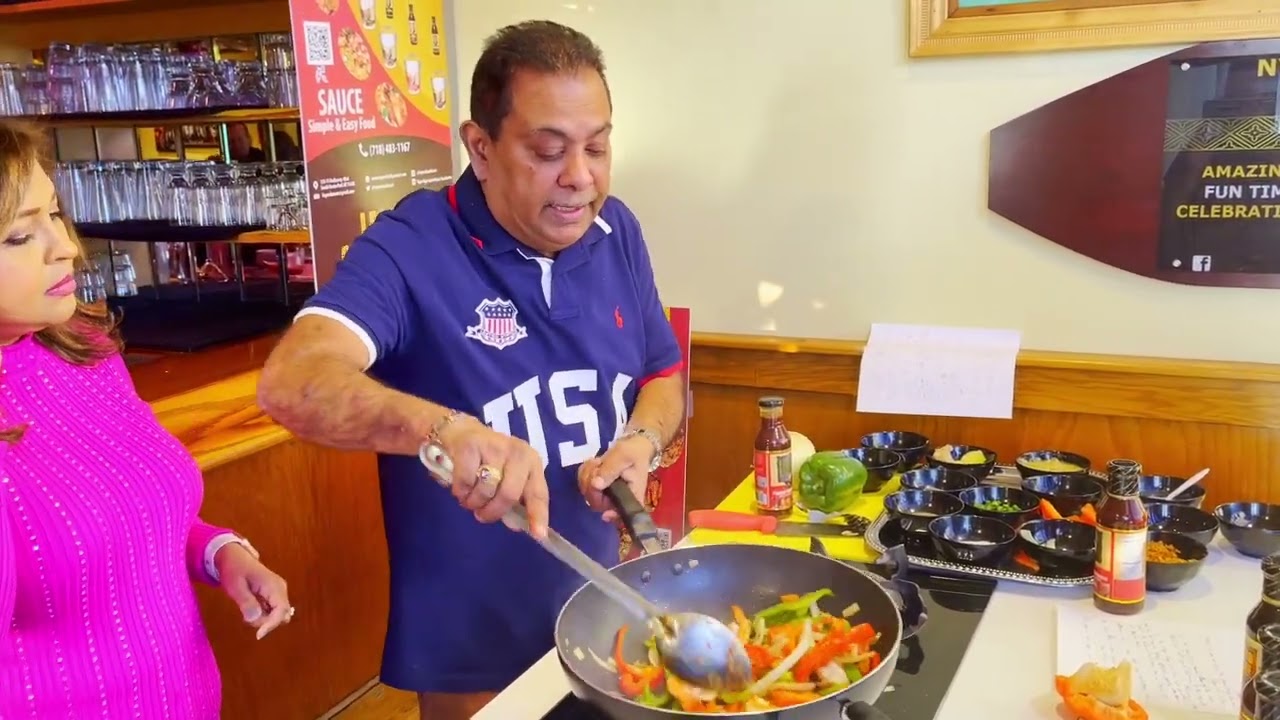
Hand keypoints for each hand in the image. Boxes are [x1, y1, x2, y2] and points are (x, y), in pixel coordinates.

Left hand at [215, 544, 291, 639]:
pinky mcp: (273, 595)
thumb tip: (255, 618)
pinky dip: (262, 614)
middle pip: (282, 615)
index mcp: (273, 585)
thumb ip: (246, 602)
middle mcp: (280, 589)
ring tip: (245, 607)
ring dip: (263, 619)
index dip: (272, 624)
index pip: (281, 610)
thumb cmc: (234, 569)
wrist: (233, 556)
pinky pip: (272, 611)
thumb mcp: (235, 586)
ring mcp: (278, 592)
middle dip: (266, 622)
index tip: (258, 635)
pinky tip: (249, 606)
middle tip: (247, 616)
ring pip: (277, 615)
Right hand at [436, 416, 550, 539]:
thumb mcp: (507, 475)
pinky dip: (461, 491)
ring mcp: (494, 447)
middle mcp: (517, 452)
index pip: (538, 492)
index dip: (538, 515)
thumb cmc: (488, 460)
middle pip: (509, 494)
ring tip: (469, 498)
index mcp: (531, 462)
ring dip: (474, 502)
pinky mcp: (470, 446)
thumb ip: (514, 499)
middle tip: (481, 515)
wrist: (460, 432)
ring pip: (486, 490)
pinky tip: (460, 486)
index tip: (538, 535)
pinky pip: (466, 482)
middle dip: (493, 512)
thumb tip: (517, 525)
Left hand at [578, 435, 654, 522]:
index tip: (605, 514)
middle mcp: (618, 500)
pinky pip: (583, 484)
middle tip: (598, 465)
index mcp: (632, 496)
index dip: (612, 516)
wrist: (634, 446)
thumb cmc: (634, 452)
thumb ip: (610, 470)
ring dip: (587, 474)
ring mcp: (606, 495)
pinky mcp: (598, 488)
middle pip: (597, 503)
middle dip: (592, 483)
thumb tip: (595, 485)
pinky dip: (585, 472)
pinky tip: (595, 463)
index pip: (623, 515)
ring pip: (587, 493)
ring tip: (598, 461)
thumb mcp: (624, 456)